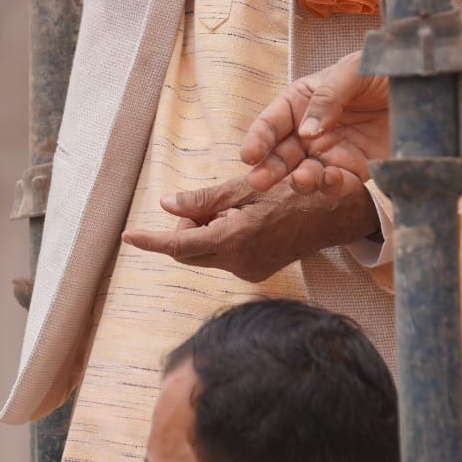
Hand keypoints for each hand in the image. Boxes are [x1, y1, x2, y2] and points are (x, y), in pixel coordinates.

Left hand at [121, 174, 378, 283]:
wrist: (333, 214)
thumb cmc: (291, 191)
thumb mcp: (244, 187)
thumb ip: (202, 201)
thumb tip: (166, 205)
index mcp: (234, 239)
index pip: (179, 245)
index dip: (151, 240)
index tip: (128, 236)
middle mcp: (239, 263)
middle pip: (190, 252)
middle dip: (183, 230)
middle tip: (198, 206)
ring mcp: (249, 272)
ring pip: (206, 254)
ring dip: (203, 233)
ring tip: (228, 208)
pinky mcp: (256, 273)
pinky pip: (224, 257)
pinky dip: (220, 239)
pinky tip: (240, 221)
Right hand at [237, 49, 386, 197]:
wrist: (421, 85)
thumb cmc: (381, 68)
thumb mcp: (351, 71)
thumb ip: (327, 97)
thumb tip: (306, 132)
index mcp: (301, 101)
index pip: (271, 122)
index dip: (258, 139)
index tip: (249, 155)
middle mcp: (311, 131)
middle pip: (282, 154)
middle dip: (268, 169)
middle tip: (259, 182)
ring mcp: (332, 152)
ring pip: (305, 173)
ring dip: (299, 180)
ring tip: (302, 180)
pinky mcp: (357, 170)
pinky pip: (339, 183)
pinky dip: (331, 186)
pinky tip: (330, 180)